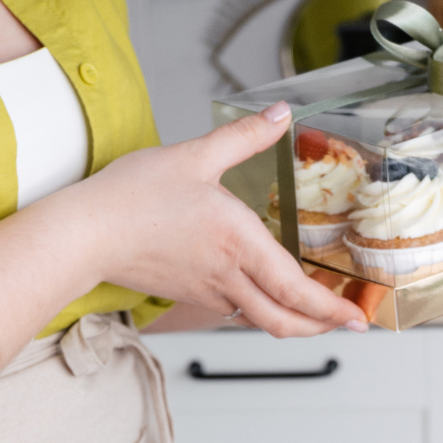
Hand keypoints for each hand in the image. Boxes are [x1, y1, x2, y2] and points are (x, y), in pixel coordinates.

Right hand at [69, 104, 368, 338]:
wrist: (86, 234)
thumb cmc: (132, 198)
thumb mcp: (194, 156)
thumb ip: (244, 137)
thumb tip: (281, 116)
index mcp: (238, 243)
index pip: (296, 290)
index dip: (331, 310)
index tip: (357, 318)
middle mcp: (228, 276)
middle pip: (285, 320)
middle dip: (322, 327)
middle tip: (347, 323)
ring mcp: (209, 291)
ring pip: (262, 321)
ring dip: (294, 322)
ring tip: (315, 314)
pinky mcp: (192, 294)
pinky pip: (237, 311)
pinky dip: (262, 311)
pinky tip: (266, 297)